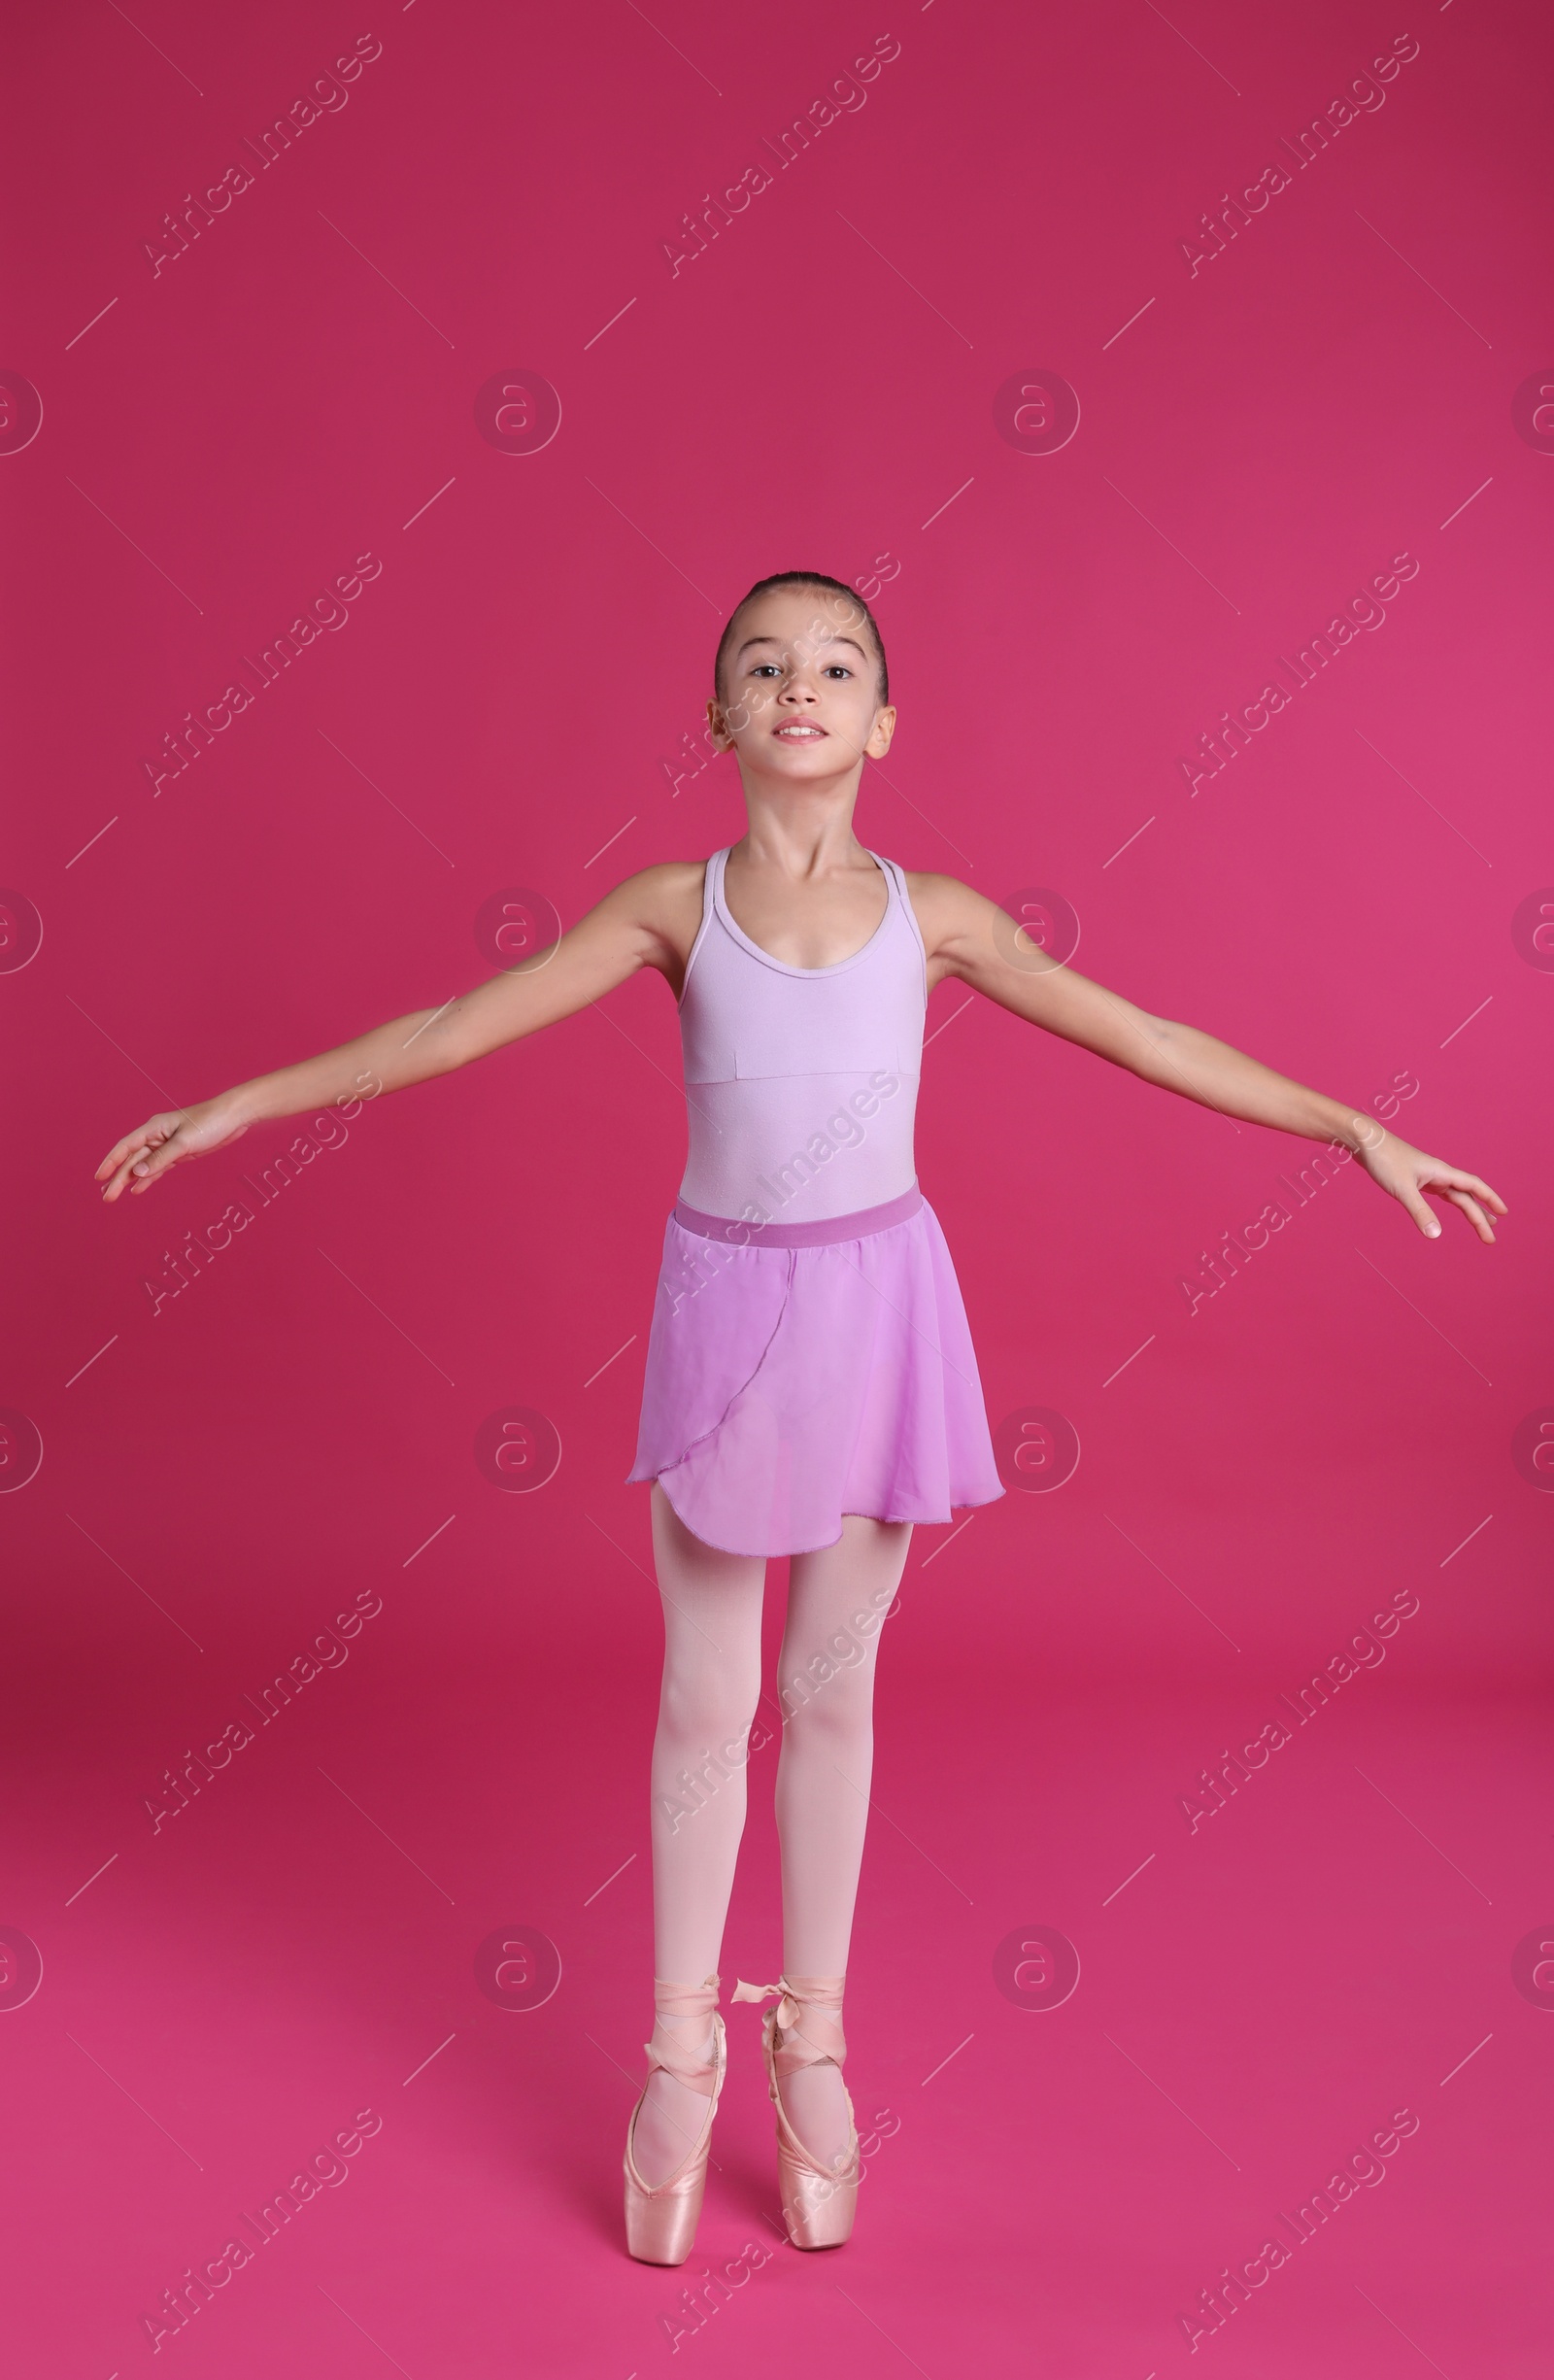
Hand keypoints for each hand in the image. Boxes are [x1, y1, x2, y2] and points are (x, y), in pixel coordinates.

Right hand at [96, 1093, 251, 1202]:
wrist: (233, 1118)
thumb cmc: (209, 1123)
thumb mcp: (184, 1142)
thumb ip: (161, 1158)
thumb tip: (138, 1173)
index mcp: (153, 1128)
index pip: (126, 1147)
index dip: (111, 1162)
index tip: (99, 1177)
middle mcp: (156, 1137)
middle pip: (132, 1160)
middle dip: (118, 1178)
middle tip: (107, 1197)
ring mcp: (167, 1146)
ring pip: (143, 1166)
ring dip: (129, 1181)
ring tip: (114, 1195)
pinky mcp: (179, 1154)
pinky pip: (158, 1168)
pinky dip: (148, 1179)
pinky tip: (137, 1189)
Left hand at [1351, 1125, 1505, 1242]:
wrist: (1365, 1142)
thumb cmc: (1384, 1160)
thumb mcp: (1402, 1189)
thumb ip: (1419, 1212)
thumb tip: (1435, 1235)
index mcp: (1442, 1173)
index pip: (1474, 1186)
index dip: (1490, 1199)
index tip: (1504, 1213)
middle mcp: (1439, 1174)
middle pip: (1467, 1197)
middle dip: (1480, 1217)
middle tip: (1490, 1239)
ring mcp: (1428, 1177)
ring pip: (1456, 1196)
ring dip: (1470, 1211)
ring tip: (1482, 1225)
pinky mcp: (1416, 1179)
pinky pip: (1441, 1194)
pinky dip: (1451, 1204)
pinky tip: (1453, 1209)